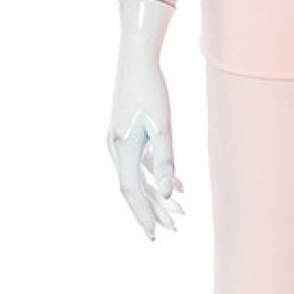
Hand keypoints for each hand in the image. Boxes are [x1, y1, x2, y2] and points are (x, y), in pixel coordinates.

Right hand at [107, 0, 186, 240]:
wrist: (136, 59)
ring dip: (157, 196)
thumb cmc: (151, 90)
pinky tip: (178, 188)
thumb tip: (168, 194)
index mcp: (122, 147)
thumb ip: (166, 162)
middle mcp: (115, 147)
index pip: (131, 190)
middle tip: (172, 230)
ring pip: (138, 177)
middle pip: (134, 188)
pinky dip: (157, 176)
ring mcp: (119, 140)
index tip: (155, 234)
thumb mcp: (163, 127)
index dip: (143, 214)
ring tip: (178, 215)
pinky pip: (141, 163)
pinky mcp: (126, 133)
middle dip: (153, 210)